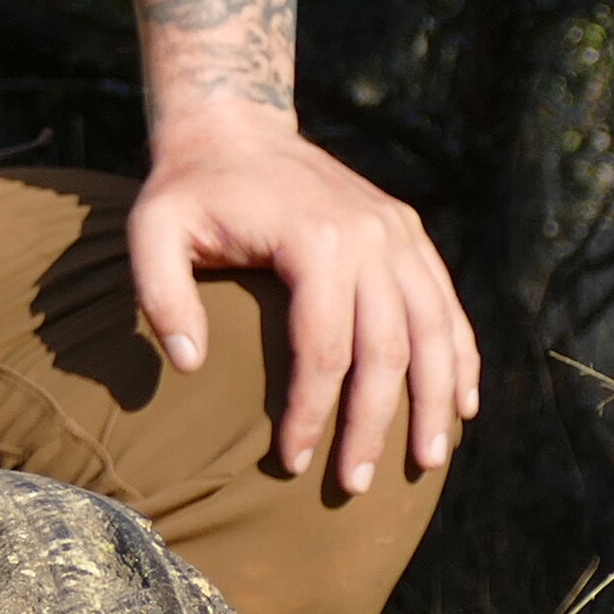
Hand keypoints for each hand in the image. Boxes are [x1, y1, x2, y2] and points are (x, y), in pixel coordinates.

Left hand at [126, 110, 477, 494]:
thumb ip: (159, 296)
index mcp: (315, 238)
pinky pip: (446, 303)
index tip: (291, 461)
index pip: (323, 348)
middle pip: (386, 350)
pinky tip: (462, 403)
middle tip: (354, 485)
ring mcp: (397, 232)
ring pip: (433, 330)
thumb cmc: (188, 190)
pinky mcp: (408, 233)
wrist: (235, 128)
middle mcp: (371, 236)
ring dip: (433, 400)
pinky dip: (459, 355)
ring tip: (427, 460)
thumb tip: (188, 367)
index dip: (310, 413)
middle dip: (373, 424)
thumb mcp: (151, 231)